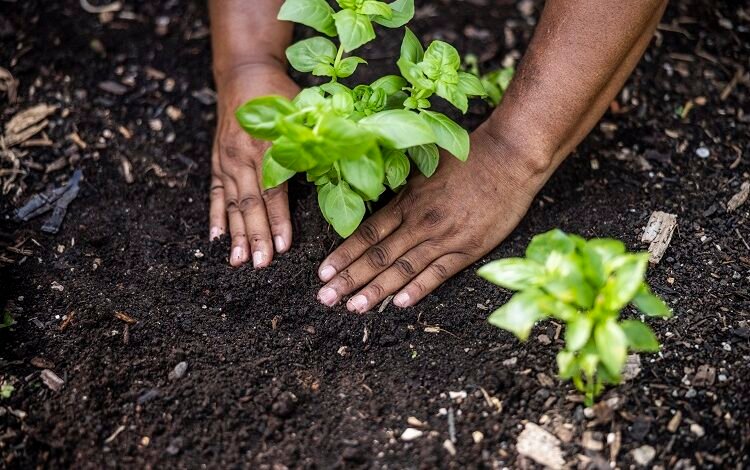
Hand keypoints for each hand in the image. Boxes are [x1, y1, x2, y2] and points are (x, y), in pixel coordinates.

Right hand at [209, 64, 299, 266]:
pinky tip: (215, 239)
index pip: (274, 191)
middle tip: (260, 264)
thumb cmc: (280, 94)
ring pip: (232, 203)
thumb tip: (337, 172)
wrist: (244, 74)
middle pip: (250, 203)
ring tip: (238, 261)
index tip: (284, 246)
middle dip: (256, 236)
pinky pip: (216, 194)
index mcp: (268, 146)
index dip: (278, 220)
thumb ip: (314, 144)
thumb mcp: (303, 112)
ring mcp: (226, 160)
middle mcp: (242, 156)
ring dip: (235, 234)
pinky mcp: (217, 161)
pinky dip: (215, 217)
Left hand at [315, 124, 553, 311]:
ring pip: (403, 269)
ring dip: (376, 290)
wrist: (509, 158)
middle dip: (349, 279)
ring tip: (354, 308)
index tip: (323, 273)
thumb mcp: (425, 166)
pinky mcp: (468, 249)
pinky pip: (438, 274)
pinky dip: (418, 289)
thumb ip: (402, 187)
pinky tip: (400, 304)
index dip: (343, 255)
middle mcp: (420, 222)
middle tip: (326, 298)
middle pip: (377, 256)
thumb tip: (376, 194)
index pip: (366, 234)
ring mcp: (444, 238)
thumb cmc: (467, 157)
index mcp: (407, 201)